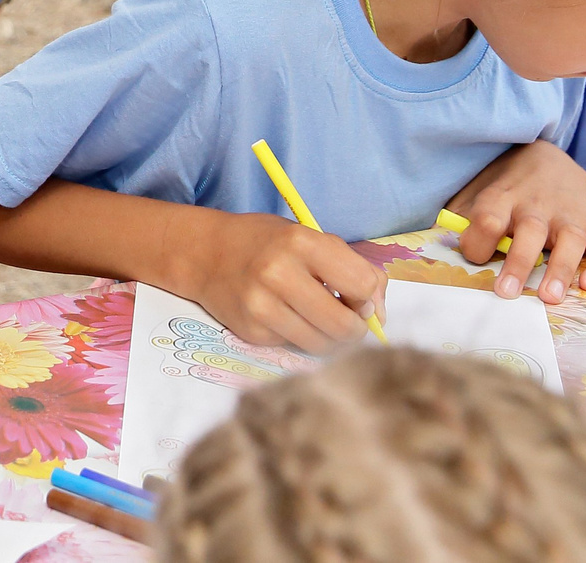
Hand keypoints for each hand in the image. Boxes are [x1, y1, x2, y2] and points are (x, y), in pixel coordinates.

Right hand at [187, 212, 388, 352]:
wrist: (205, 254)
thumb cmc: (267, 243)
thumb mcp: (309, 238)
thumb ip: (353, 268)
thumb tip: (381, 318)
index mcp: (301, 242)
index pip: (362, 285)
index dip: (367, 297)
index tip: (357, 297)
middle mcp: (279, 273)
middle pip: (344, 325)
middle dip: (355, 329)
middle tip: (348, 320)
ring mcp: (262, 305)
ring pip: (323, 344)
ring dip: (330, 339)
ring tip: (320, 321)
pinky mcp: (251, 331)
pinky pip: (295, 346)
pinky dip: (299, 337)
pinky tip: (286, 318)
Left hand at [448, 142, 585, 303]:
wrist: (548, 159)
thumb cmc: (504, 189)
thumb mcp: (475, 193)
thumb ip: (461, 219)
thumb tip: (434, 245)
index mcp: (501, 198)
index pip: (487, 218)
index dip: (478, 240)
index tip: (475, 258)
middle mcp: (536, 206)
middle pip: (529, 231)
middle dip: (518, 262)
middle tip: (507, 293)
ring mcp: (568, 214)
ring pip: (570, 239)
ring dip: (561, 269)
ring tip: (550, 297)